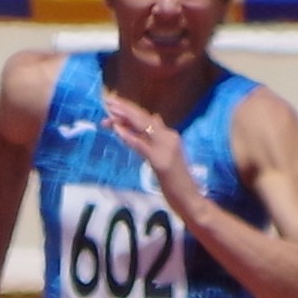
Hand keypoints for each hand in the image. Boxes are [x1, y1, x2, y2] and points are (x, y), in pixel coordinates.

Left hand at [102, 93, 205, 216]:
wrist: (189, 198)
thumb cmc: (176, 180)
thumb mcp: (164, 156)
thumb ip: (157, 139)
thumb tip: (154, 119)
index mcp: (169, 135)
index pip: (147, 118)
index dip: (130, 110)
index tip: (113, 104)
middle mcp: (169, 137)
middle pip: (144, 117)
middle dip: (125, 108)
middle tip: (108, 99)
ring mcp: (166, 148)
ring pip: (143, 126)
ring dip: (126, 116)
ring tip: (110, 108)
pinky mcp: (161, 161)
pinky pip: (142, 146)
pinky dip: (129, 136)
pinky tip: (117, 130)